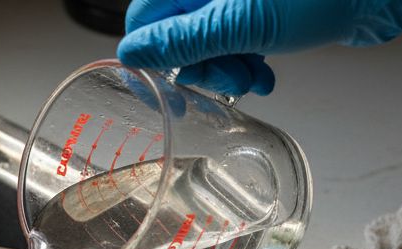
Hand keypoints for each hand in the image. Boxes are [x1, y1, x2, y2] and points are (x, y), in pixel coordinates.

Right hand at [117, 0, 401, 95]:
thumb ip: (182, 40)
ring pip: (208, 38)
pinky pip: (236, 36)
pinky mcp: (262, 3)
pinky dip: (245, 59)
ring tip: (252, 79)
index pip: (146, 13)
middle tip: (227, 80)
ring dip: (225, 67)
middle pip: (177, 29)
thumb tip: (137, 53)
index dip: (151, 54)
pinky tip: (264, 72)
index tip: (162, 87)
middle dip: (200, 64)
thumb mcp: (242, 23)